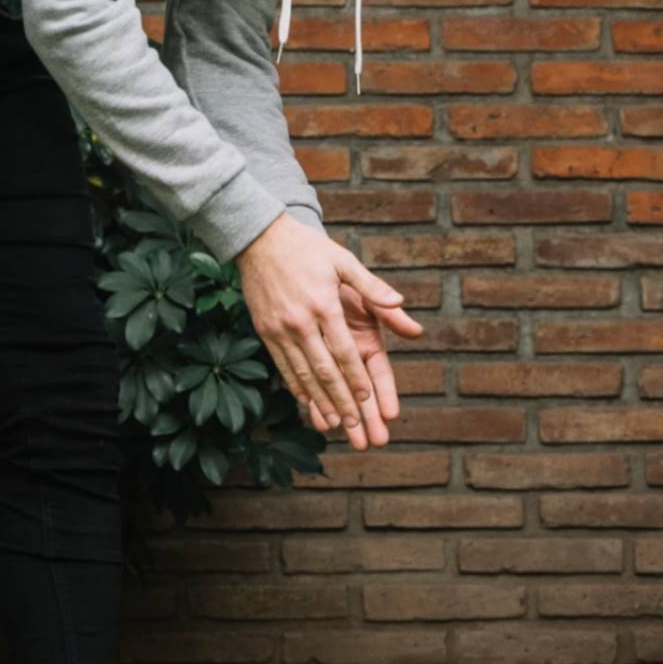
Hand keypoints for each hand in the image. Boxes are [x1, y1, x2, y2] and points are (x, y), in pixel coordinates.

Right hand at [238, 217, 418, 448]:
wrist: (261, 238)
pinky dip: (296, 386)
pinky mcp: (265, 331)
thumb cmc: (309, 249)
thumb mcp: (344, 261)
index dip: (356, 380)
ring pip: (303, 373)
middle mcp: (301, 321)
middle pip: (324, 370)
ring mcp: (280, 328)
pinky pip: (282, 365)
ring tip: (335, 422)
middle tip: (355, 426)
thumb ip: (372, 287)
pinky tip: (307, 402)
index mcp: (324, 305)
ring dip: (320, 401)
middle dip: (341, 400)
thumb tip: (401, 304)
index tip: (368, 401)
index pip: (344, 352)